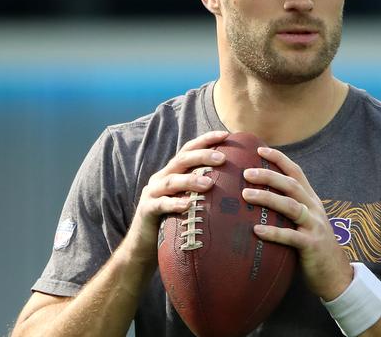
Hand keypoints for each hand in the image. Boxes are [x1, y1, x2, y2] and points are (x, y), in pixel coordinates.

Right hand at [124, 130, 228, 263]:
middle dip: (202, 156)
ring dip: (191, 180)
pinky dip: (175, 204)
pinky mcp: (146, 210)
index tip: (225, 134)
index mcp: (172, 172)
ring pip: (171, 181)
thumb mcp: (189, 200)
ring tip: (209, 184)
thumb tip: (237, 182)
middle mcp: (161, 178)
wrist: (144, 246)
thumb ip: (203, 189)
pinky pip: (161, 205)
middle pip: (181, 160)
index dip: (205, 140)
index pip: (189, 149)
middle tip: (222, 158)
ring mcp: (152, 193)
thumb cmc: (173, 221)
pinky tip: (188, 206)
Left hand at [242, 147, 352, 300]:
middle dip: (269, 176)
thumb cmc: (312, 245)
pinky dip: (273, 232)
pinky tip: (256, 230)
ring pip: (291, 206)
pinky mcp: (311, 245)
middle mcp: (314, 208)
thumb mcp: (304, 221)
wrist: (335, 274)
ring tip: (246, 195)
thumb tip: (258, 195)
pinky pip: (291, 236)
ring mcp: (314, 226)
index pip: (296, 172)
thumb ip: (288, 207)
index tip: (259, 149)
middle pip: (291, 185)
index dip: (279, 159)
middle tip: (246, 173)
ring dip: (268, 198)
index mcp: (311, 200)